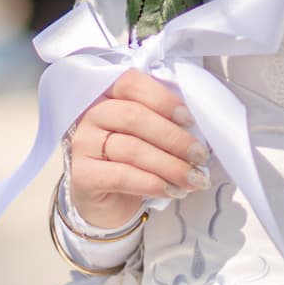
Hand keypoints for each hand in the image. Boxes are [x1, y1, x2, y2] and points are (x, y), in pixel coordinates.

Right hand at [67, 70, 210, 227]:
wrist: (109, 201)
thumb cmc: (133, 161)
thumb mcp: (150, 135)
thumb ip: (166, 121)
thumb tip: (201, 127)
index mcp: (108, 94)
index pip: (131, 84)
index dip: (163, 99)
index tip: (190, 119)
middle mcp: (91, 114)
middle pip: (134, 117)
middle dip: (174, 137)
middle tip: (200, 155)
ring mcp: (83, 143)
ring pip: (132, 149)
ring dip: (170, 165)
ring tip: (194, 178)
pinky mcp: (82, 174)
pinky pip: (121, 175)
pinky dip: (152, 183)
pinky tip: (171, 190)